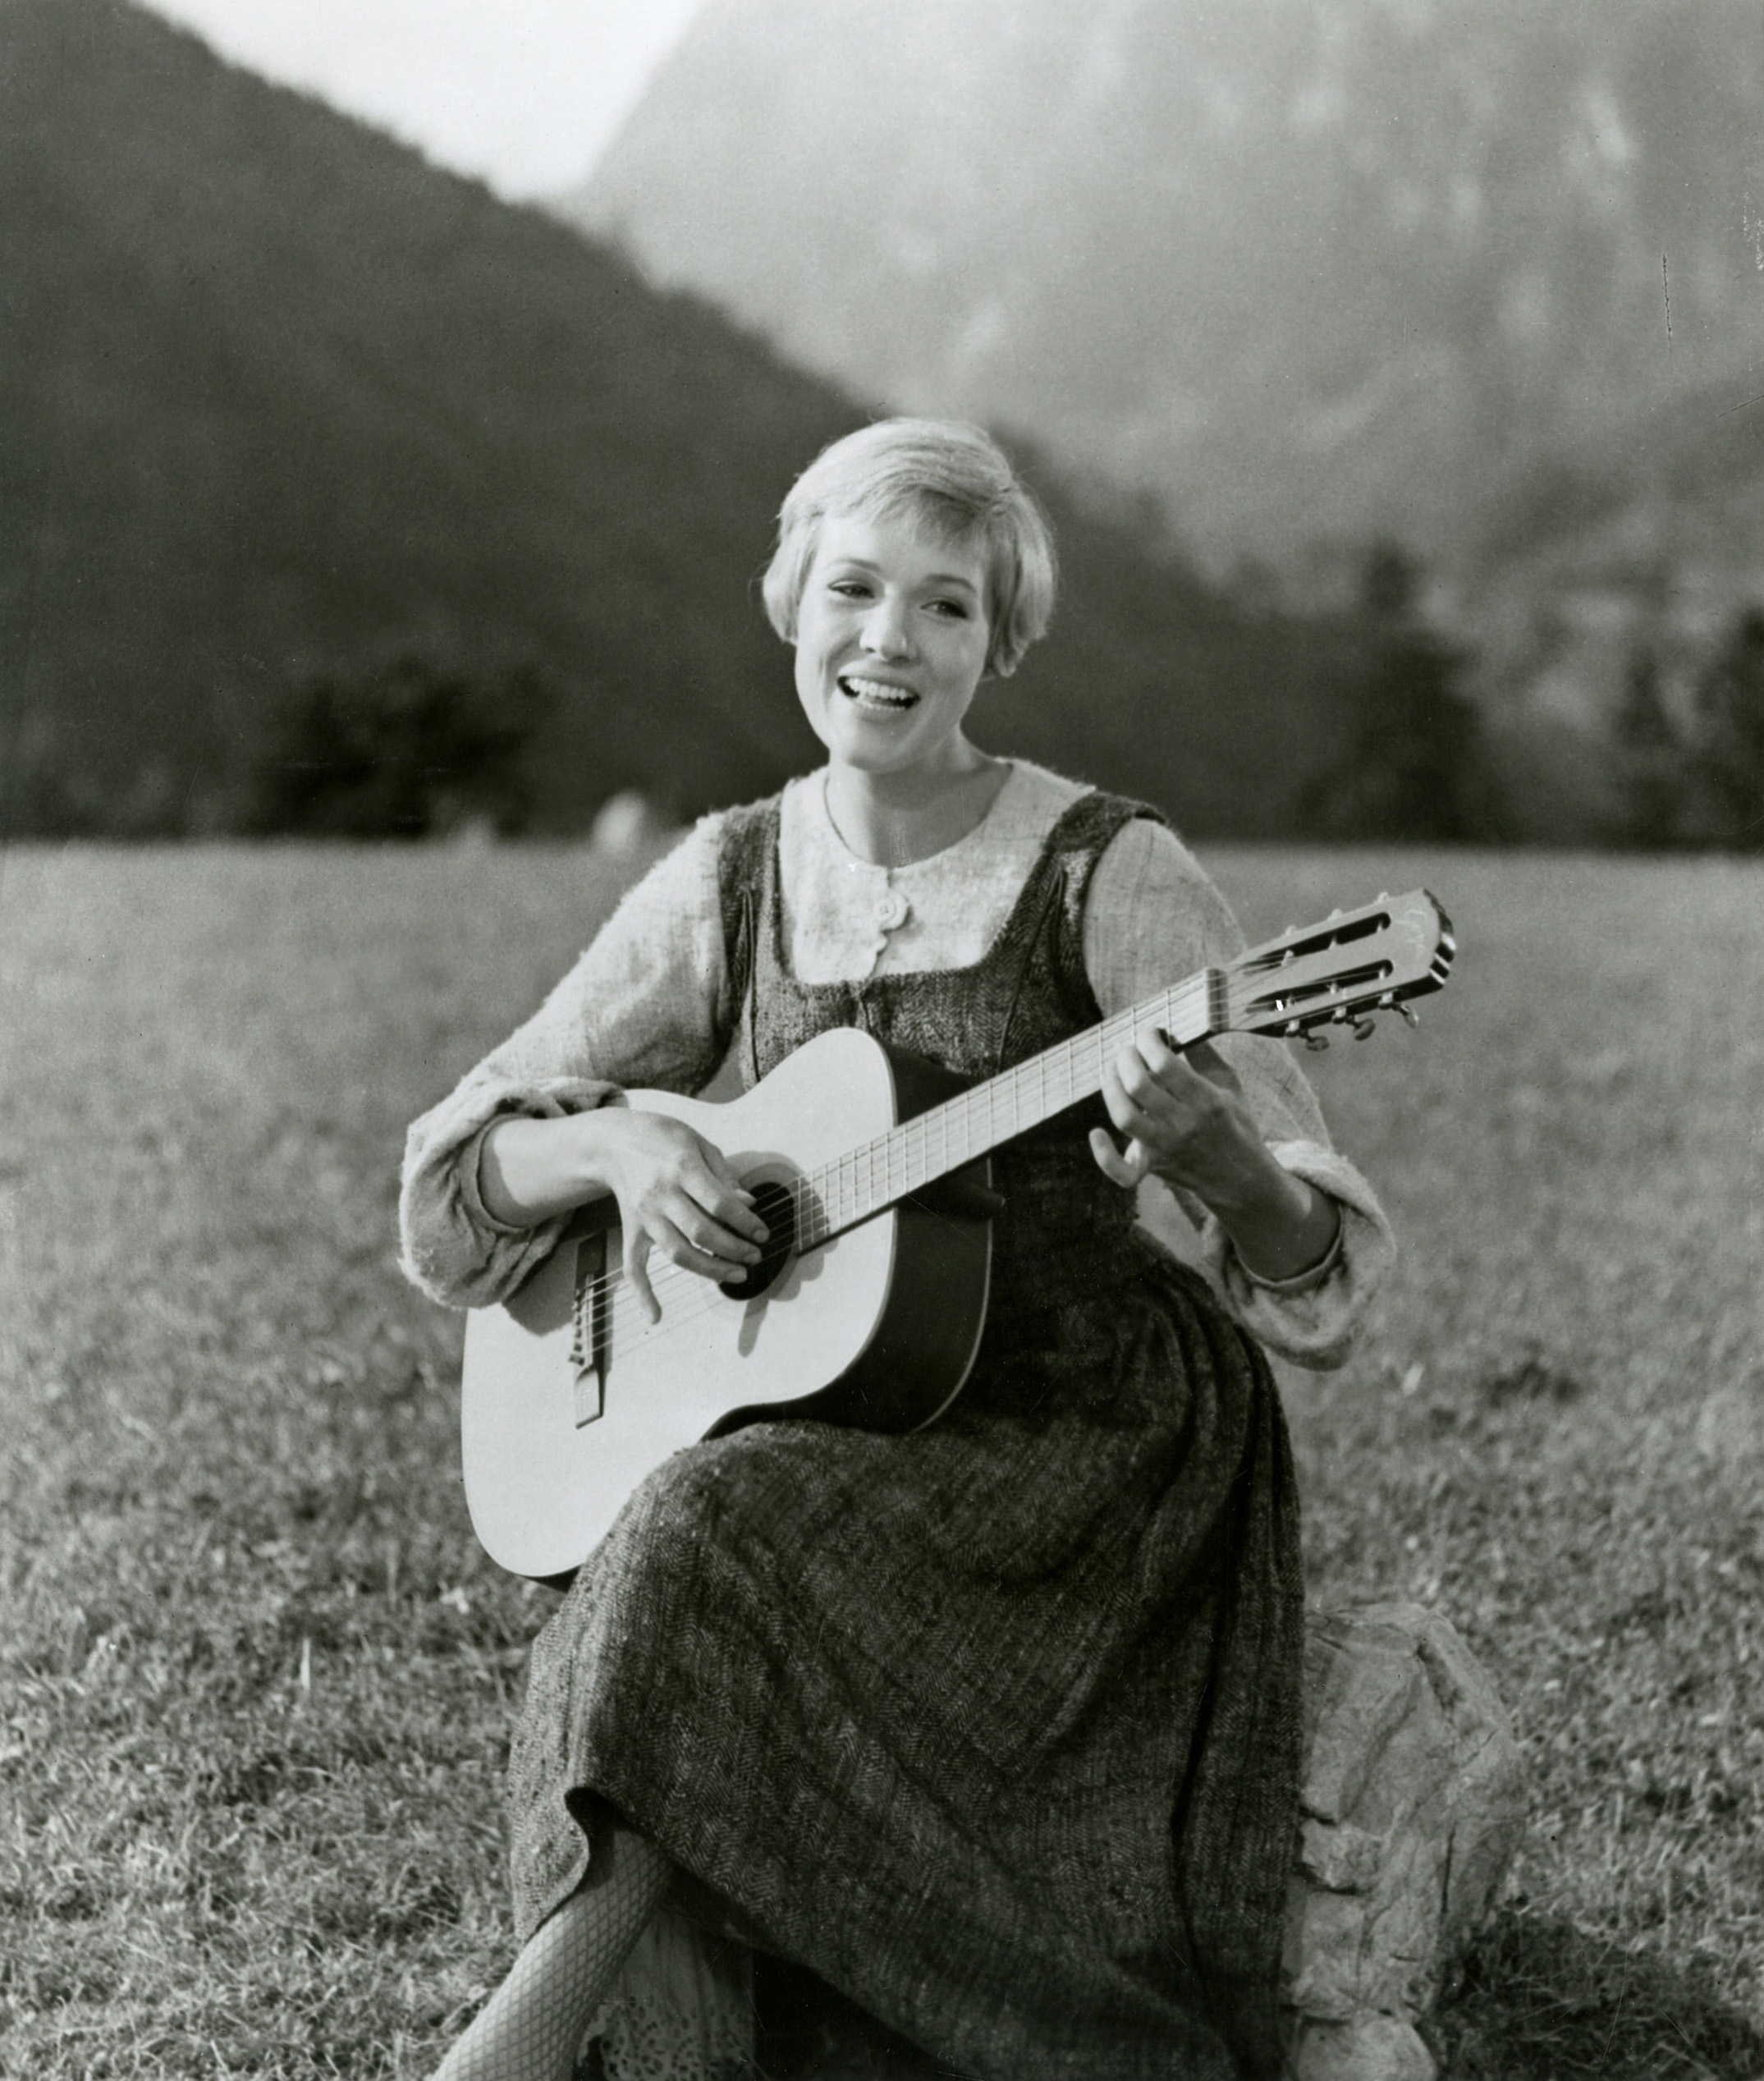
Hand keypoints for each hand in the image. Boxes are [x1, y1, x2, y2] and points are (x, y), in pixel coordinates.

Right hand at [480, 1108, 768, 1322]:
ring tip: (737, 1274)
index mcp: (681, 1168)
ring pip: (677, 1252)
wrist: (613, 1142)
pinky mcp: (632, 1229)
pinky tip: (656, 1316)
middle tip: (755, 1256)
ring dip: (710, 1269)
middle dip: (734, 1249)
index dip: (746, 1223)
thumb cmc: (663, 1138)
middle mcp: (660, 1194)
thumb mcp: (698, 1143)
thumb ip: (724, 1175)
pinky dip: (643, 1293)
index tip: (763, 1234)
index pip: (719, 1204)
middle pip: (701, 1232)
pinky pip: (634, 1266)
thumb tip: (748, 1205)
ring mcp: (644, 1215)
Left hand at [1091, 1029, 1340, 1281]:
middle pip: (1139, 1085)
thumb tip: (1175, 1028)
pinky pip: (1123, 1171)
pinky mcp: (1153, 1167)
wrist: (1242, 1178)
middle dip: (1126, 1058)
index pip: (1164, 1063)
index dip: (1149, 1041)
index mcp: (1206, 1100)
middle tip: (1129, 1050)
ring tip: (1112, 1071)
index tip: (1150, 1033)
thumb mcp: (1229, 1084)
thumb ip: (1204, 1054)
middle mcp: (1183, 1124)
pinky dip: (1104, 1156)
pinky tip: (1096, 1132)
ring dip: (1111, 1088)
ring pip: (1124, 1117)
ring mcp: (1165, 1147)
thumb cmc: (1235, 1124)